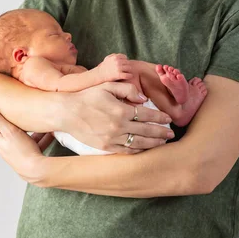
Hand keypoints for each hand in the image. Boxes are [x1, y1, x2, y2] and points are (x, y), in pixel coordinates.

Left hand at [0, 107, 45, 183]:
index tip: (6, 115)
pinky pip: (36, 146)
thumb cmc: (22, 151)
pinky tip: (51, 135)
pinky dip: (42, 140)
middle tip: (24, 120)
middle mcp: (7, 150)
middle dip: (18, 127)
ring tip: (40, 126)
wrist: (36, 170)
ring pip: (25, 140)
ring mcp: (19, 155)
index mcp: (0, 143)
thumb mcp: (9, 130)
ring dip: (33, 133)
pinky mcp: (30, 158)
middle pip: (10, 135)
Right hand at [59, 82, 173, 153]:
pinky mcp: (106, 147)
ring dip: (153, 143)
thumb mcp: (107, 86)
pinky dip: (138, 151)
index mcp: (121, 110)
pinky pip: (126, 151)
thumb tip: (143, 98)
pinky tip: (145, 149)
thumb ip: (127, 89)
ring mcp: (113, 138)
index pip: (147, 114)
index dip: (160, 117)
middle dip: (161, 132)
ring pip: (139, 143)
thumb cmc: (87, 97)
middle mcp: (119, 125)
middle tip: (171, 133)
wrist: (67, 112)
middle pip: (147, 130)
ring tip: (163, 142)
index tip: (168, 118)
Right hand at [98, 53, 132, 81]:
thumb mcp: (107, 58)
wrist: (100, 75)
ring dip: (129, 70)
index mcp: (115, 57)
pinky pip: (128, 75)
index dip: (124, 61)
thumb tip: (119, 55)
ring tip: (127, 72)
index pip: (125, 57)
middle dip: (127, 65)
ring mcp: (118, 68)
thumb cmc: (104, 67)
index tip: (123, 64)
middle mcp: (117, 62)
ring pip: (129, 68)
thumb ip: (113, 55)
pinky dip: (129, 76)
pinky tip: (129, 76)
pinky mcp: (119, 75)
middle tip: (125, 69)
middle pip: (127, 62)